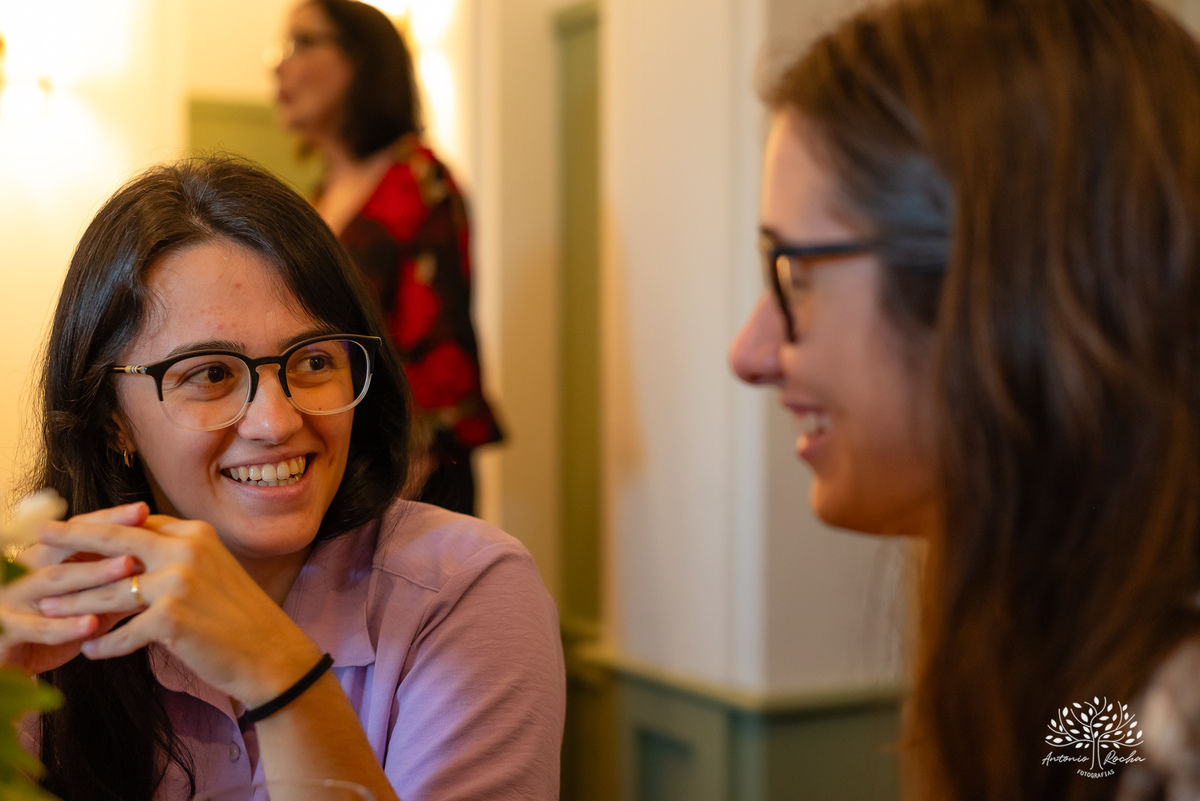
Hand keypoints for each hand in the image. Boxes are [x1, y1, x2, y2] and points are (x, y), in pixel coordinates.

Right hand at [0, 503, 143, 674]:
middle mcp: (25, 571)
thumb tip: (162, 567)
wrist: (6, 665)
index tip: (144, 509)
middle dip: (104, 535)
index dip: (109, 519)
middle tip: (142, 525)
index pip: (78, 530)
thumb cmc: (53, 626)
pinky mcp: (5, 630)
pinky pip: (36, 627)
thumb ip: (117, 586)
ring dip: (92, 572)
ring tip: (127, 565)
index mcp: (44, 558)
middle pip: (66, 547)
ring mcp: (12, 598)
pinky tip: (93, 624)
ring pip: (53, 580)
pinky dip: (65, 625)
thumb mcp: (89, 603)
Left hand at [33, 507, 322, 705]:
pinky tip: (91, 651)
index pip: (136, 522)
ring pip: (109, 592)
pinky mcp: (171, 619)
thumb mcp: (213, 569)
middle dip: (71, 539)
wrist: (270, 651)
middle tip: (40, 539)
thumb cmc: (239, 614)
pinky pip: (122, 633)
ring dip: (75, 604)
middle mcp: (185, 550)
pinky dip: (104, 645)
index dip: (99, 526)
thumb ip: (177, 553)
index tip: (70, 528)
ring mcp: (177, 583)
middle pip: (113, 540)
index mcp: (195, 533)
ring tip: (49, 609)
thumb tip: (133, 549)